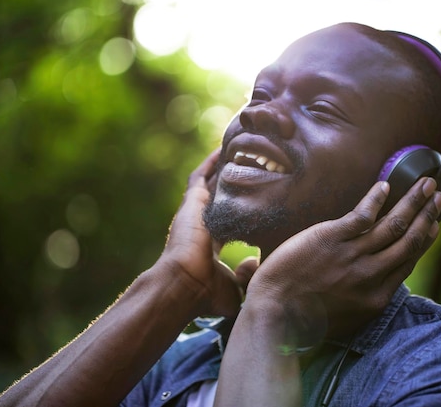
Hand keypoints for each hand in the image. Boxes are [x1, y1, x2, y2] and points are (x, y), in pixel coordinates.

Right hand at [157, 149, 253, 316]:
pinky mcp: (191, 202)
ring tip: (241, 150)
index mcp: (210, 242)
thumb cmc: (206, 292)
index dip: (239, 209)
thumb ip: (247, 274)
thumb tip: (257, 263)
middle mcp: (201, 223)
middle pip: (219, 196)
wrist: (183, 285)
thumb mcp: (234, 286)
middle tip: (252, 166)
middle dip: (233, 182)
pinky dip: (212, 162)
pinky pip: (201, 175)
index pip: (227, 219)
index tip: (256, 199)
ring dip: (224, 168)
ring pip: (211, 182)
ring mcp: (194, 211)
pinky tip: (225, 148)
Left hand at [244, 178, 440, 342]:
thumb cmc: (305, 316)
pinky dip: (376, 199)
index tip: (434, 224)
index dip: (424, 239)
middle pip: (408, 241)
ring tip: (425, 184)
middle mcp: (371, 276)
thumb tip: (380, 279)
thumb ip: (366, 297)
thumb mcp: (347, 317)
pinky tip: (385, 186)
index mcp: (376, 297)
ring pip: (393, 225)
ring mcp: (353, 255)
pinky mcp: (332, 238)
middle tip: (439, 196)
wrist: (275, 309)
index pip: (408, 261)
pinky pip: (363, 215)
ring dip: (412, 202)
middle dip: (427, 215)